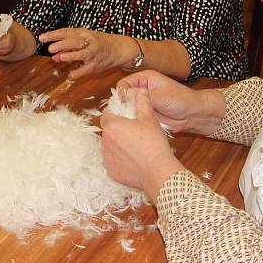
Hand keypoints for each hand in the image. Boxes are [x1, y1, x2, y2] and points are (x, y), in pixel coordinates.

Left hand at [39, 28, 119, 79]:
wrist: (119, 49)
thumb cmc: (98, 43)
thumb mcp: (85, 40)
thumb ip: (69, 47)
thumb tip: (54, 55)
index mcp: (84, 33)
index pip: (67, 32)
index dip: (54, 35)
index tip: (42, 38)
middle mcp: (89, 42)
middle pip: (74, 42)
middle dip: (61, 45)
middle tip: (50, 49)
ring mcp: (94, 53)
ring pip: (82, 54)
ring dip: (70, 56)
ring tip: (59, 58)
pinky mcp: (97, 65)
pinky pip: (86, 69)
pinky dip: (78, 73)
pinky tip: (70, 75)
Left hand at [100, 87, 184, 201]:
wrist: (158, 172)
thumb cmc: (154, 143)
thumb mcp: (149, 118)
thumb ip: (142, 102)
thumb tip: (140, 91)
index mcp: (112, 126)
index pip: (106, 116)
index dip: (116, 116)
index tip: (126, 119)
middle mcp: (105, 142)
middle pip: (108, 132)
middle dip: (118, 131)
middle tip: (135, 134)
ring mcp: (107, 158)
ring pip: (110, 147)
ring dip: (119, 146)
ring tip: (136, 148)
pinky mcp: (111, 172)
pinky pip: (114, 163)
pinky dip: (121, 161)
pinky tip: (135, 161)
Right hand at [115, 70, 224, 134]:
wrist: (192, 115)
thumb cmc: (180, 99)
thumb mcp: (158, 95)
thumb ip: (140, 95)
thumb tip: (122, 96)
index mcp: (144, 79)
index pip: (124, 84)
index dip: (121, 93)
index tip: (123, 102)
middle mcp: (142, 90)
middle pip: (123, 97)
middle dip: (122, 105)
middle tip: (125, 113)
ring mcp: (143, 103)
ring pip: (127, 109)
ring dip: (128, 115)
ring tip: (131, 120)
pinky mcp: (145, 114)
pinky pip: (134, 118)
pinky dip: (134, 122)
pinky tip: (135, 125)